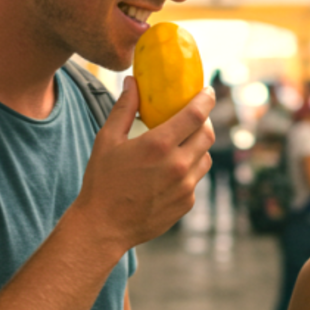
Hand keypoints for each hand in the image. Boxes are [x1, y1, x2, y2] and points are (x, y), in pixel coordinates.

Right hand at [73, 77, 214, 251]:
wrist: (103, 226)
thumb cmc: (102, 181)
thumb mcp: (107, 140)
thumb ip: (124, 108)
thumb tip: (132, 82)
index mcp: (159, 145)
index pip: (196, 114)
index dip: (206, 99)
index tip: (208, 91)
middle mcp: (178, 165)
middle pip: (208, 134)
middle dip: (205, 120)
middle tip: (195, 116)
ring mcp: (185, 187)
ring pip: (205, 158)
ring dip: (198, 145)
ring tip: (183, 142)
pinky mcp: (186, 204)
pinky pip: (196, 179)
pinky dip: (189, 169)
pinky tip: (172, 169)